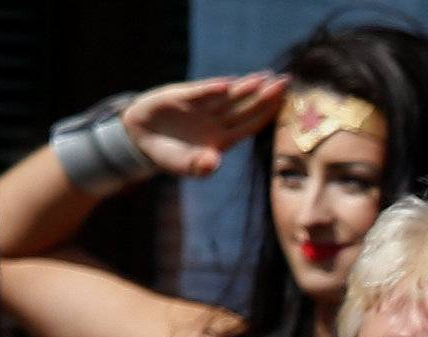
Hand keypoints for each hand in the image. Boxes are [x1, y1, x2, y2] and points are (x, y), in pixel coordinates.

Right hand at [121, 74, 289, 180]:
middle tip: (286, 82)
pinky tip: (228, 84)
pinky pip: (200, 93)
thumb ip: (198, 166)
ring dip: (245, 88)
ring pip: (227, 97)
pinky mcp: (181, 96)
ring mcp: (200, 107)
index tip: (285, 104)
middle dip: (265, 95)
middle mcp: (216, 120)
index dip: (268, 114)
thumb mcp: (184, 166)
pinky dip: (212, 89)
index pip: (250, 125)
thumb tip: (213, 162)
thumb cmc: (170, 155)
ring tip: (264, 78)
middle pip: (245, 106)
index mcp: (223, 138)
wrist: (142, 138)